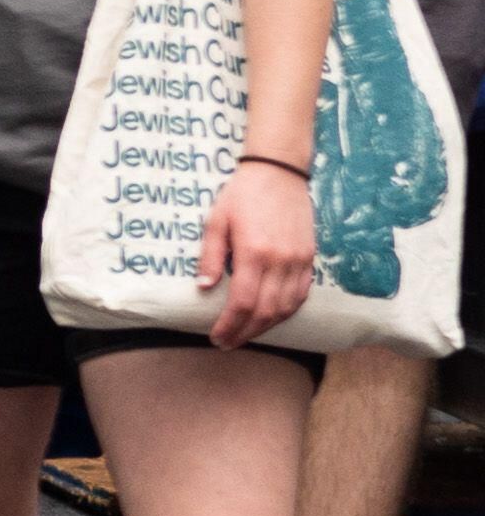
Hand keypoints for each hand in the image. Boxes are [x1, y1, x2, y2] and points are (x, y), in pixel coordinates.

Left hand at [197, 156, 318, 349]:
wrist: (279, 173)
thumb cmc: (242, 195)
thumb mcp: (216, 221)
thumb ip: (211, 257)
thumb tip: (204, 288)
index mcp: (255, 253)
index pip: (243, 302)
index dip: (230, 325)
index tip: (216, 337)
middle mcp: (281, 261)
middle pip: (266, 311)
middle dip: (246, 332)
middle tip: (227, 342)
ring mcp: (299, 261)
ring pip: (287, 307)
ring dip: (267, 326)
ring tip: (246, 334)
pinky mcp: (310, 257)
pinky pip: (301, 294)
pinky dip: (287, 311)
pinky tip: (271, 317)